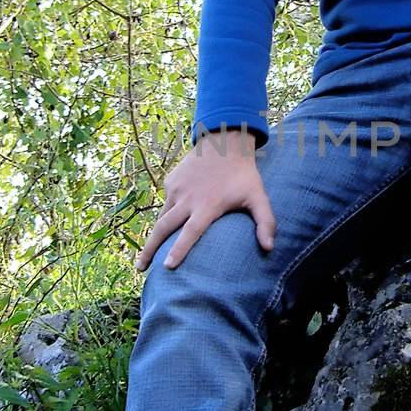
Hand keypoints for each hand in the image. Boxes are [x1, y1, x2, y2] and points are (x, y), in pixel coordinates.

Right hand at [135, 129, 276, 271]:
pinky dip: (166, 215)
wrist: (225, 142)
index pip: (190, 233)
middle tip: (140, 269)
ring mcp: (176, 189)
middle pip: (163, 228)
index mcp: (207, 206)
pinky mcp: (171, 181)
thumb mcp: (259, 197)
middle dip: (149, 249)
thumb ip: (266, 222)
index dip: (178, 250)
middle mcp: (187, 198)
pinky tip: (170, 223)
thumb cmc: (244, 175)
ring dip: (153, 236)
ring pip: (162, 217)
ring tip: (147, 254)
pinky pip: (167, 202)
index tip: (166, 266)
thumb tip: (270, 248)